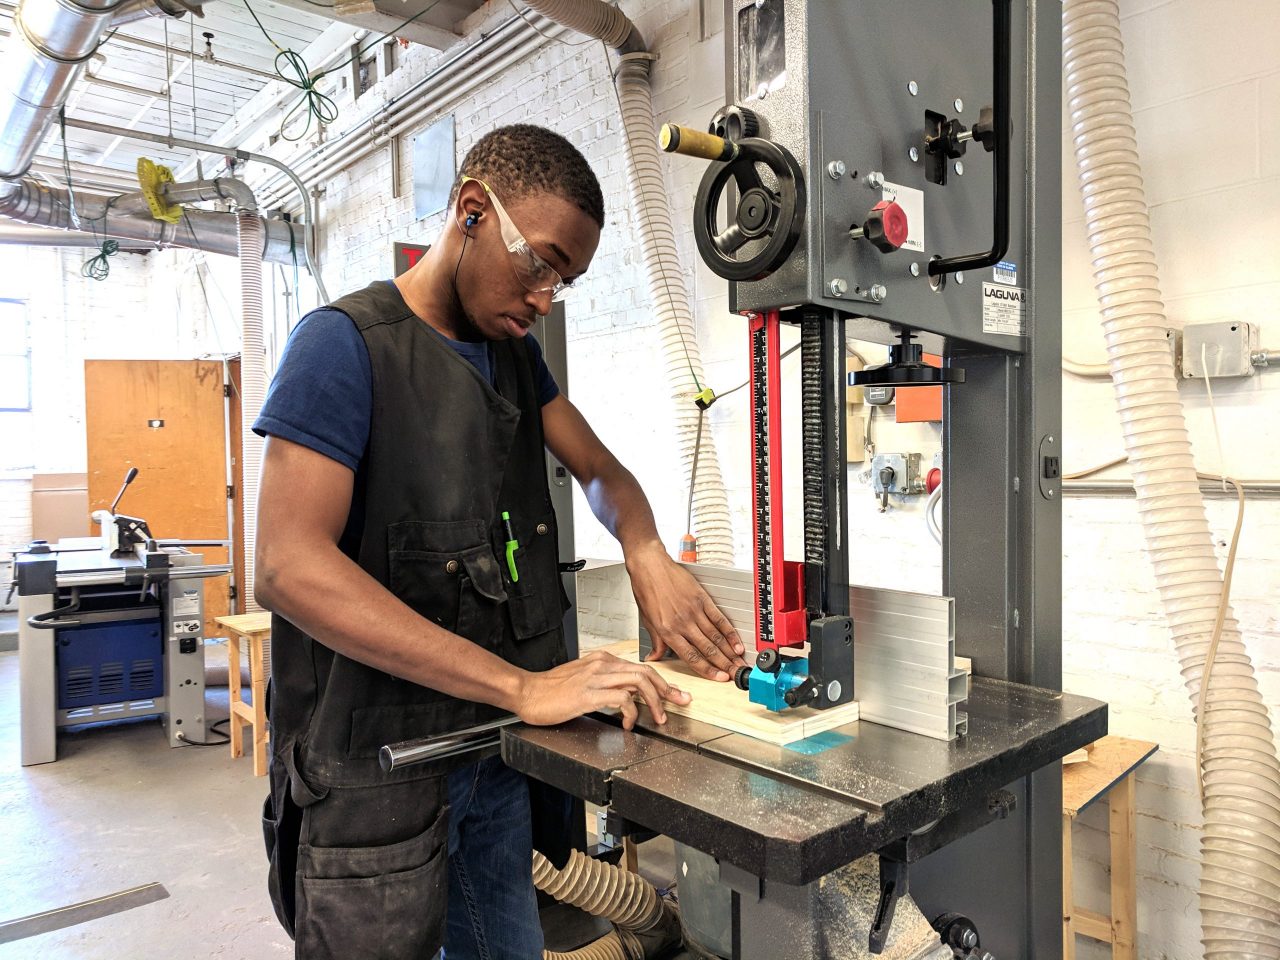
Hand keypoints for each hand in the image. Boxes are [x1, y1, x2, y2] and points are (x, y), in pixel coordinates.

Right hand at [515, 651, 690, 730]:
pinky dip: (631, 713)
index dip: (661, 682)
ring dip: (654, 702)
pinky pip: (622, 700)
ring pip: (639, 683)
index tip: (674, 694)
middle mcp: (602, 665)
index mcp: (602, 660)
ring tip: (658, 719)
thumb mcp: (582, 678)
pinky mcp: (589, 694)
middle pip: (646, 672)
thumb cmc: (550, 690)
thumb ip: (604, 681)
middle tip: (680, 702)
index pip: (640, 666)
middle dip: (667, 689)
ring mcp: (596, 678)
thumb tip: (626, 693)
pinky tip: (628, 724)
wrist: (527, 692)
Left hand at [625, 542, 747, 681]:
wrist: (649, 565)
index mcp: (667, 632)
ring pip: (716, 637)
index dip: (708, 671)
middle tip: (735, 675)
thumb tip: (655, 658)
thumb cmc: (645, 589)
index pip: (692, 658)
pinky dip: (729, 632)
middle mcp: (682, 623)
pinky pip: (719, 619)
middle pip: (708, 649)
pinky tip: (736, 642)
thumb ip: (656, 642)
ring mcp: (694, 611)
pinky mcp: (702, 599)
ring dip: (729, 652)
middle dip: (724, 665)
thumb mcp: (646, 620)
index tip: (719, 678)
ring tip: (739, 662)